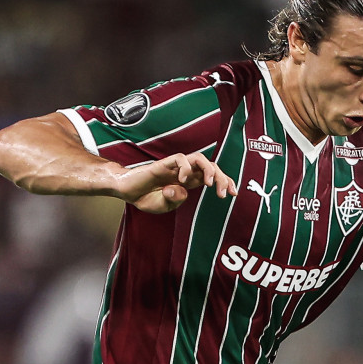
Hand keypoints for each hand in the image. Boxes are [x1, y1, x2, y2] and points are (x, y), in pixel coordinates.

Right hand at [113, 152, 236, 213]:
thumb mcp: (165, 205)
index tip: (234, 193)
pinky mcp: (163, 164)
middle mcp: (185, 172)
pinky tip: (183, 180)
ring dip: (208, 169)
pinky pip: (179, 159)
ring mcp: (175, 167)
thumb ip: (175, 200)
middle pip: (210, 166)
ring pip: (199, 158)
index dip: (225, 182)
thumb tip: (183, 191)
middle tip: (224, 193)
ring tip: (208, 184)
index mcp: (190, 181)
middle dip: (221, 177)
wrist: (127, 191)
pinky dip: (185, 168)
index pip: (212, 176)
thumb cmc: (147, 197)